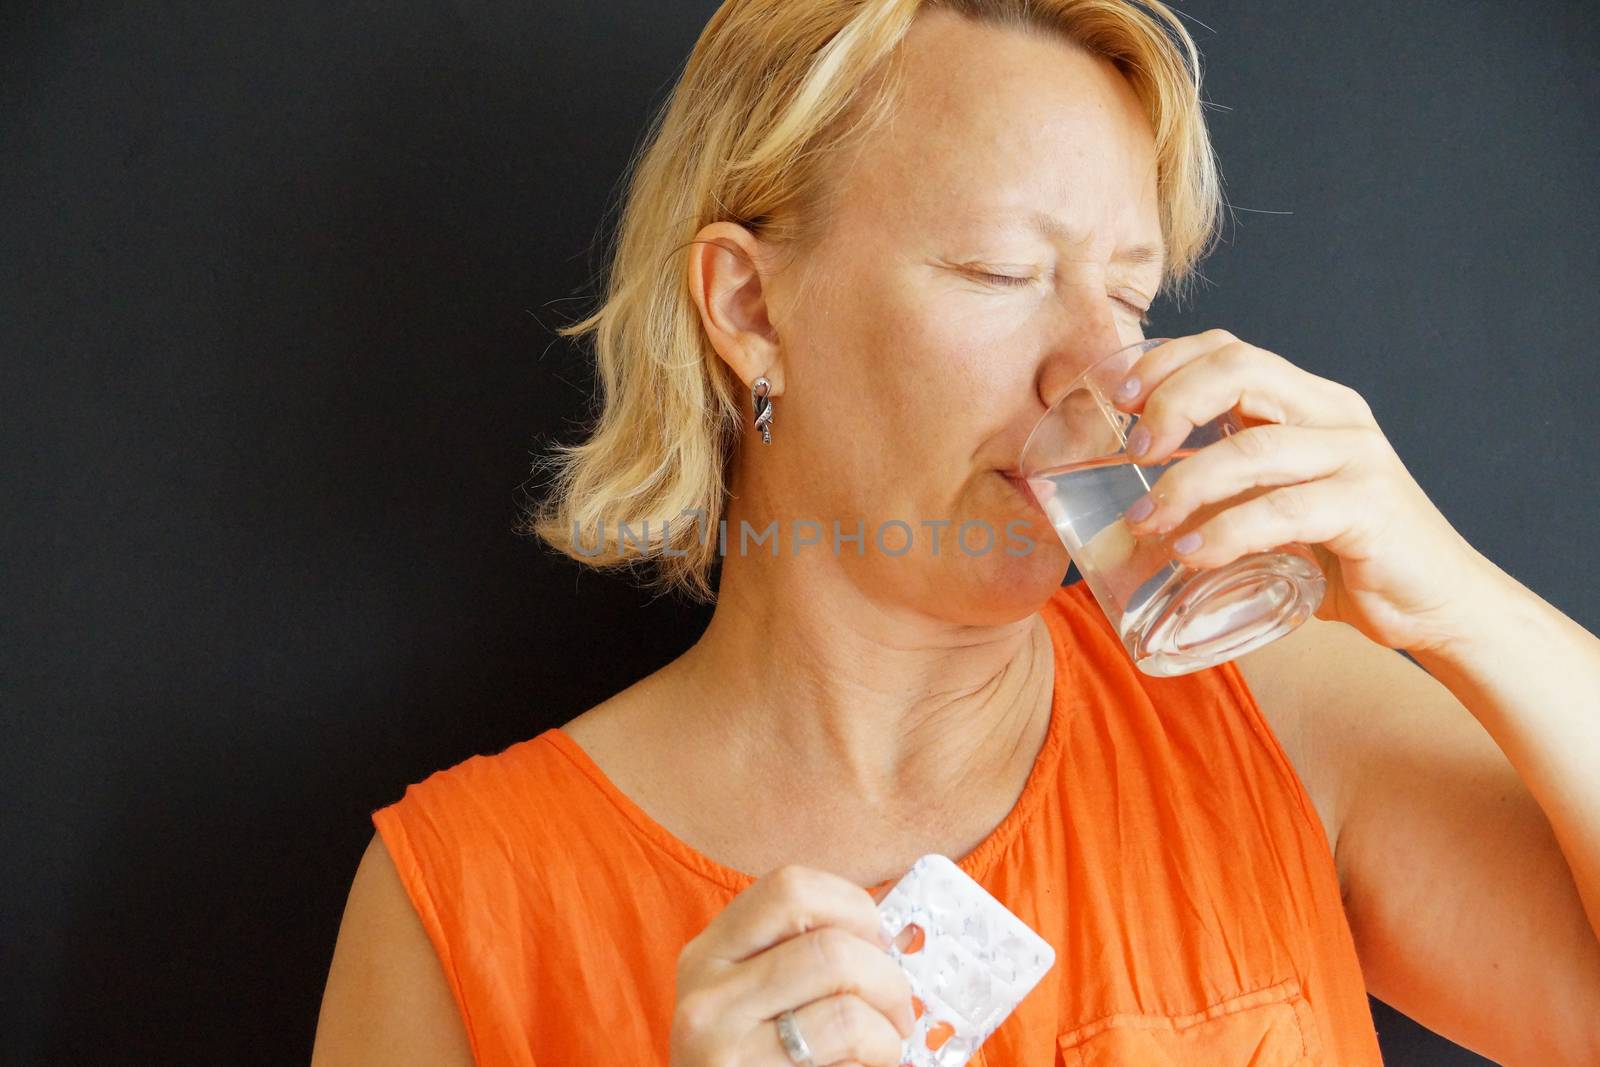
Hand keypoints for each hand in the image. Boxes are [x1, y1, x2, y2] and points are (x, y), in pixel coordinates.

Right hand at [670, 865, 915, 1066]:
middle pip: (831, 949)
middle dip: (889, 980)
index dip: (853, 907)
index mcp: (708, 956)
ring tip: (884, 1053)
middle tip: (898, 1013)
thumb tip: (903, 934)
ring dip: (889, 1038)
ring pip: (846, 1015)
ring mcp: (725, 1058)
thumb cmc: (758, 1061)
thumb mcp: (755, 999)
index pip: (789, 888)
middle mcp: (705, 1002)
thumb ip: (809, 958)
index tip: (877, 941)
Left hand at [1111, 329, 1491, 653]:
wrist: (1434, 604)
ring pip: (1253, 449)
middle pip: (1240, 370)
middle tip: (1132, 453)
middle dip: (1170, 403)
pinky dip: (1227, 532)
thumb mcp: (1274, 506)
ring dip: (1183, 484)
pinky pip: (1284, 510)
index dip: (1166, 362)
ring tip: (1144, 522)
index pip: (1230, 350)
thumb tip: (1128, 505)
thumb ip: (1224, 491)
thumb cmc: (1341, 556)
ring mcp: (1356, 458)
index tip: (1116, 399)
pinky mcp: (1369, 509)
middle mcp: (1334, 415)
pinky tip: (1191, 555)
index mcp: (1308, 402)